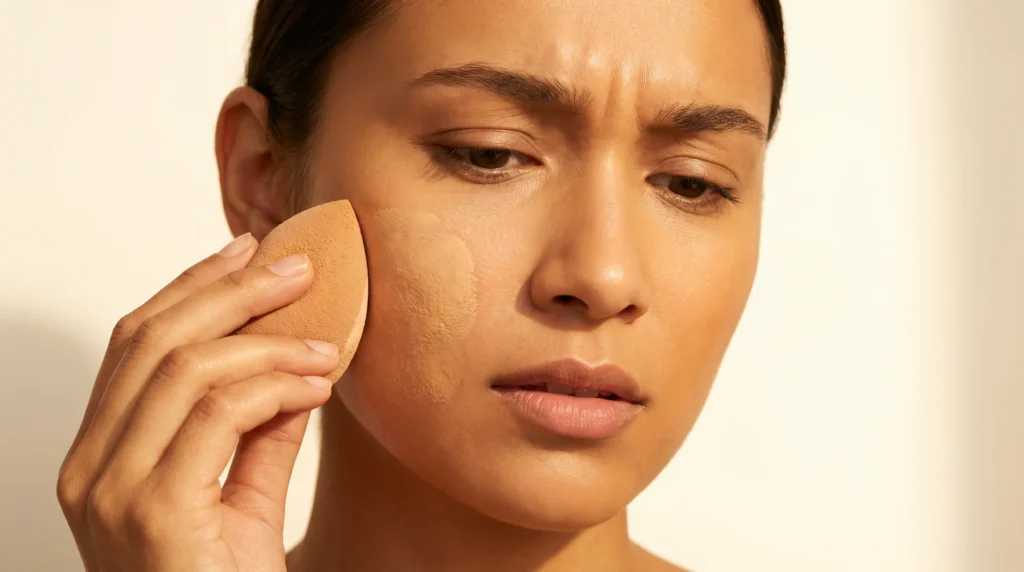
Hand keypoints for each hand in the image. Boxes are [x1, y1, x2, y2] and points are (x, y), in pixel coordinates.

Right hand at [56, 233, 340, 570]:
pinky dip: (274, 385)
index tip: (248, 252)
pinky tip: (314, 385)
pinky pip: (218, 414)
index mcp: (101, 456)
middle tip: (299, 268)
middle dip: (230, 290)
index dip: (193, 287)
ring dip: (268, 341)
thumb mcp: (246, 495)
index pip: (135, 344)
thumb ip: (259, 429)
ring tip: (326, 343)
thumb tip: (291, 360)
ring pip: (184, 369)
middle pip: (152, 339)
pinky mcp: (152, 512)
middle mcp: (90, 468)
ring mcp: (111, 490)